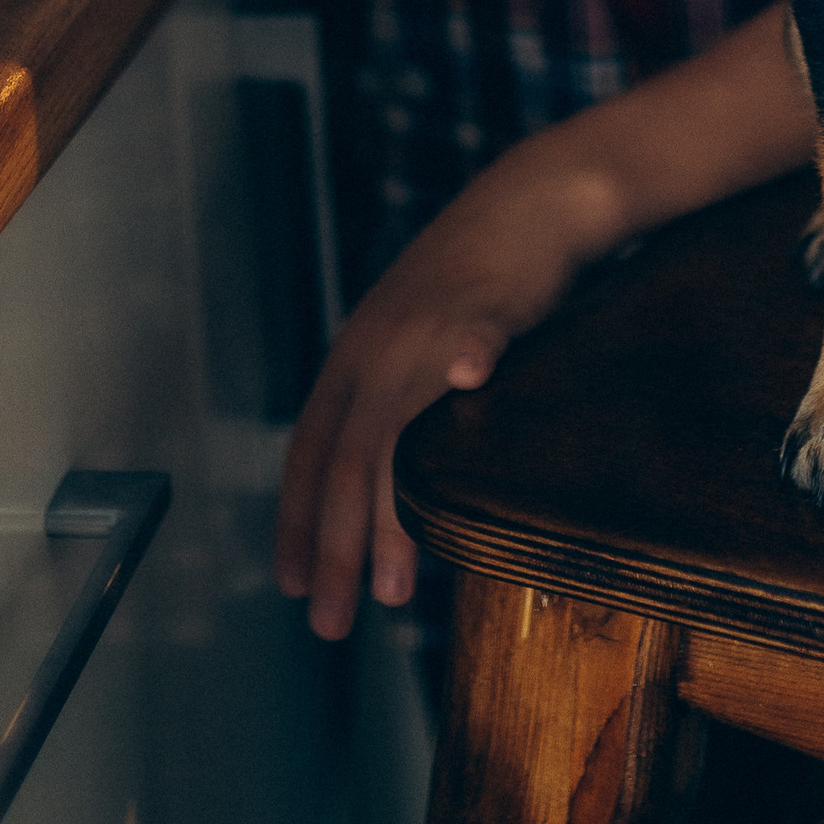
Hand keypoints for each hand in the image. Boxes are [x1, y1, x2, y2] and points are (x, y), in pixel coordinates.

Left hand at [275, 154, 596, 640]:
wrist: (531, 201)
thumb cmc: (483, 284)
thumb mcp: (418, 344)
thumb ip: (402, 411)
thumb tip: (396, 498)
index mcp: (355, 358)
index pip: (309, 452)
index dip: (297, 520)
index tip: (291, 585)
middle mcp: (378, 347)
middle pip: (346, 460)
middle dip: (334, 549)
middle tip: (332, 622)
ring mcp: (429, 326)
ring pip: (398, 428)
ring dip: (394, 511)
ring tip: (392, 584)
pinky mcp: (490, 303)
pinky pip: (476, 334)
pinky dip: (468, 358)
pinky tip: (468, 381)